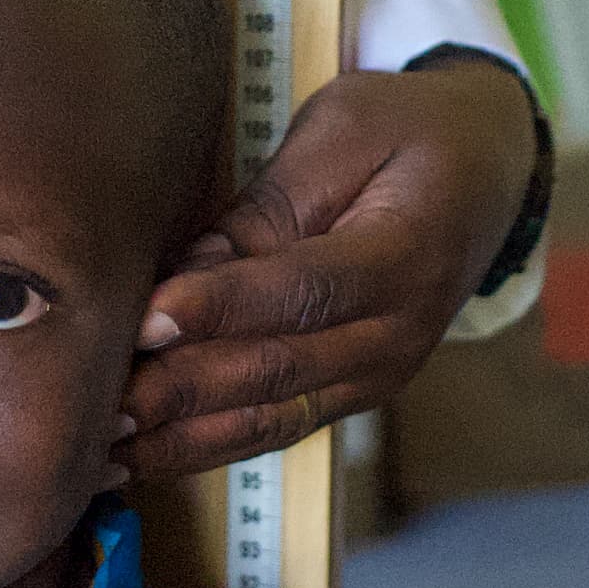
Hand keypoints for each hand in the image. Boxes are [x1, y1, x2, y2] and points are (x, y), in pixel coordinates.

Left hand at [116, 57, 540, 481]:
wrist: (488, 171)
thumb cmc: (407, 133)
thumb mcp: (345, 129)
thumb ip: (270, 206)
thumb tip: (183, 272)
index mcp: (404, 257)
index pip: (303, 291)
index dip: (222, 308)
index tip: (147, 319)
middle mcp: (397, 335)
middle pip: (279, 371)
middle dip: (182, 392)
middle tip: (100, 402)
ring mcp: (377, 376)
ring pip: (271, 419)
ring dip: (183, 440)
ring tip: (103, 450)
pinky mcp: (349, 392)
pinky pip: (274, 428)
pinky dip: (204, 446)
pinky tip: (140, 457)